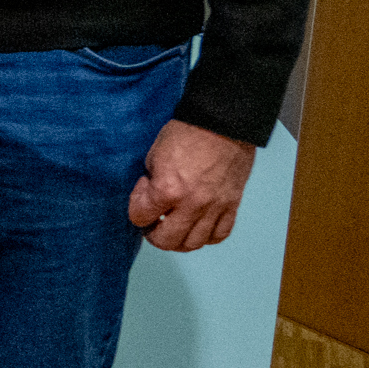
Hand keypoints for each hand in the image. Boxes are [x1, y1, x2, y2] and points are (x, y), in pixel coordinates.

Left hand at [127, 118, 254, 252]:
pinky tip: (198, 227)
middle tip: (152, 224)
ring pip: (194, 243)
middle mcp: (192, 204)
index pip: (140, 217)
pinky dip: (206, 237)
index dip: (136, 206)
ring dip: (179, 241)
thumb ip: (151, 182)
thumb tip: (150, 197)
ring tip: (174, 229)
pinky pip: (220, 234)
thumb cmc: (187, 133)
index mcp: (167, 190)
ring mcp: (214, 207)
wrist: (223, 124)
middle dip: (153, 234)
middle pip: (167, 240)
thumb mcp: (154, 155)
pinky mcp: (232, 205)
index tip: (143, 193)